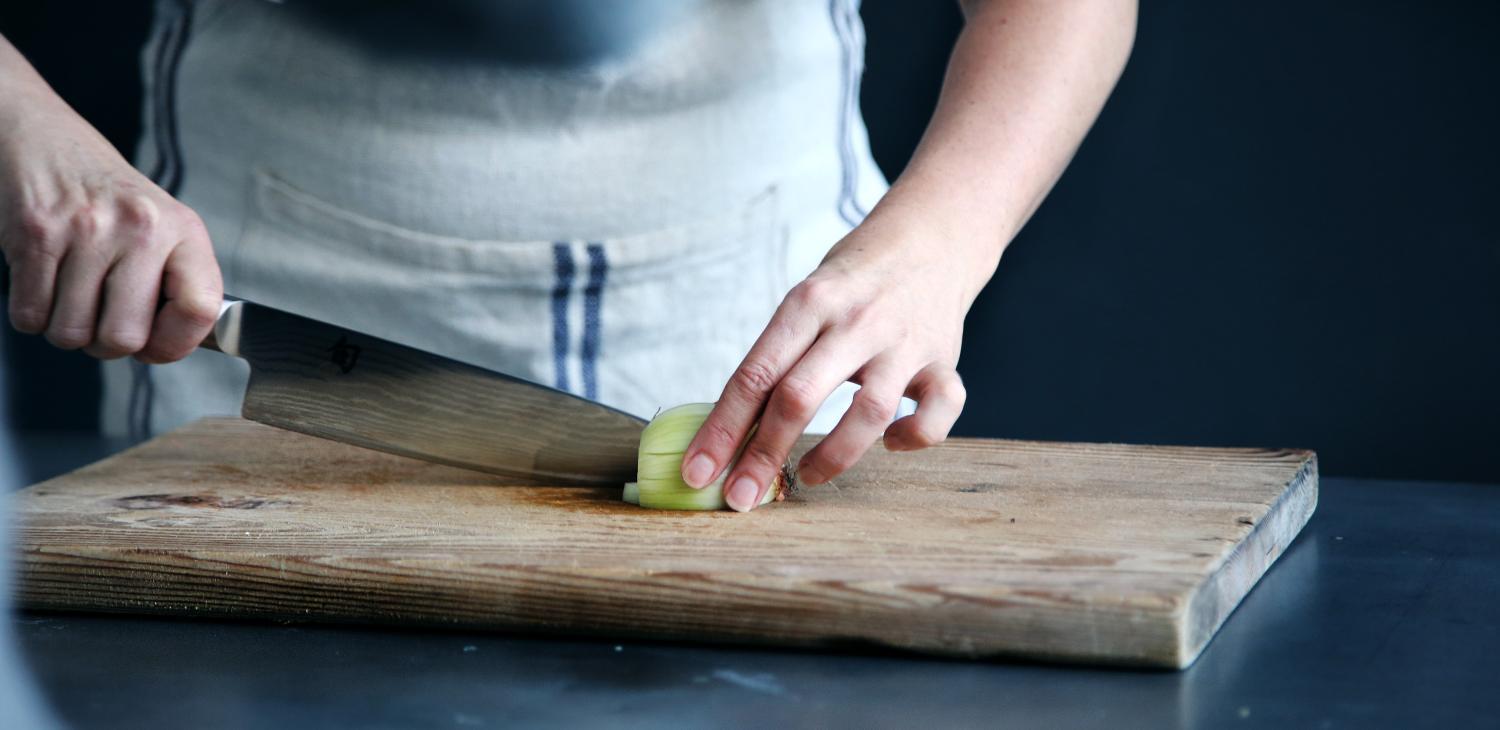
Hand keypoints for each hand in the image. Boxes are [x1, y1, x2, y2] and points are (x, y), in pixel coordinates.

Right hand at [0, 90, 221, 361]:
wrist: (44, 140)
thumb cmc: (108, 196)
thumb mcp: (163, 226)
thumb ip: (176, 282)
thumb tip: (169, 346)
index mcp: (182, 230)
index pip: (200, 309)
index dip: (175, 343)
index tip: (157, 343)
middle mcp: (140, 228)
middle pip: (124, 338)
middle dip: (107, 345)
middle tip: (101, 320)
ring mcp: (86, 231)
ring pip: (71, 334)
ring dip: (66, 329)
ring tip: (72, 295)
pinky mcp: (35, 234)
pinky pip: (30, 316)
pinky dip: (32, 314)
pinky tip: (45, 284)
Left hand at [681, 203, 993, 510]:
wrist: (931, 237)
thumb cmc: (852, 281)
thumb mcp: (807, 299)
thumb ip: (779, 356)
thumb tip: (729, 432)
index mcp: (809, 302)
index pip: (754, 374)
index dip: (722, 429)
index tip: (698, 472)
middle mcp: (855, 321)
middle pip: (798, 396)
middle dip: (762, 456)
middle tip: (740, 498)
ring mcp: (903, 342)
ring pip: (868, 413)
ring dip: (832, 456)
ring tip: (807, 475)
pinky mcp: (944, 359)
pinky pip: (940, 410)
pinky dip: (916, 436)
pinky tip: (892, 442)